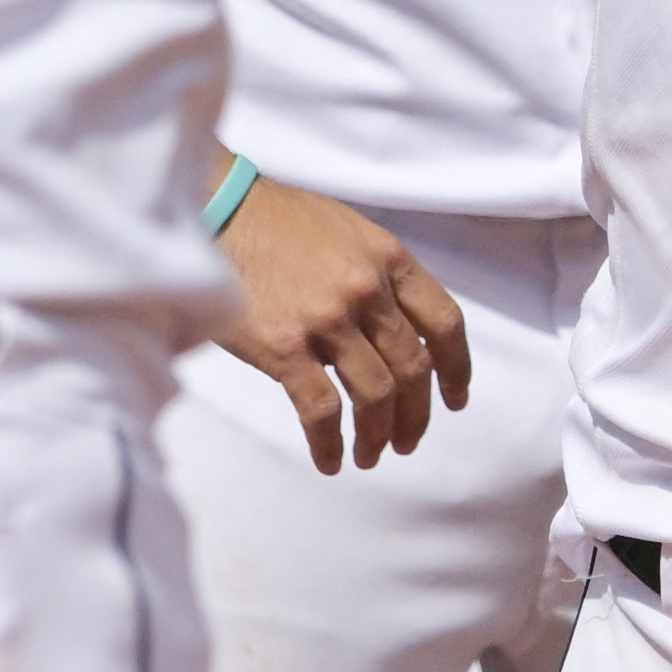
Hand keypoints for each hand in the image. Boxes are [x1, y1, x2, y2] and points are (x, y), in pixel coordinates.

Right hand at [212, 175, 469, 474]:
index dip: (457, 369)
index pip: (444, 323)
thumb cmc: (276, 222)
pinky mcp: (285, 347)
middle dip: (416, 415)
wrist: (214, 211)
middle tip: (407, 441)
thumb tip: (397, 334)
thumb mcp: (349, 234)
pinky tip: (331, 460)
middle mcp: (367, 290)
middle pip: (413, 368)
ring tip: (372, 456)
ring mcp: (328, 319)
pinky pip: (322, 411)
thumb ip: (379, 277)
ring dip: (378, 435)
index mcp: (389, 259)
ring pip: (375, 395)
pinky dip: (331, 443)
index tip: (456, 399)